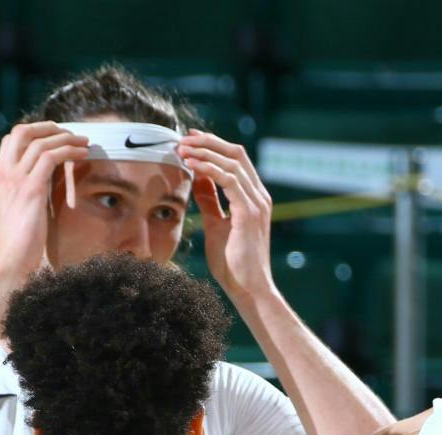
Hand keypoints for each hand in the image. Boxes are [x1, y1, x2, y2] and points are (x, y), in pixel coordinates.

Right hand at [0, 122, 90, 285]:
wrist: (7, 267)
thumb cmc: (15, 252)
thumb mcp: (18, 218)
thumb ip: (27, 200)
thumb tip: (44, 195)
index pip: (10, 142)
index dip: (33, 135)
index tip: (54, 139)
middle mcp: (3, 176)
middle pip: (21, 132)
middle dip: (48, 127)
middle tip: (69, 133)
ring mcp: (14, 180)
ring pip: (40, 141)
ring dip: (66, 138)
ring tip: (84, 142)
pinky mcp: (30, 189)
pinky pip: (51, 156)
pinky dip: (69, 150)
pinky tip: (84, 154)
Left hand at [178, 131, 274, 298]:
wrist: (248, 289)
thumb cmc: (233, 264)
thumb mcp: (216, 225)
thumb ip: (210, 201)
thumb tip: (197, 179)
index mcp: (253, 198)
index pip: (235, 160)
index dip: (213, 146)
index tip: (190, 140)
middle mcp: (259, 196)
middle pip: (236, 154)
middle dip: (208, 141)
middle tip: (184, 138)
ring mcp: (257, 203)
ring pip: (232, 162)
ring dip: (204, 152)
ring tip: (182, 149)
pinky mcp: (249, 212)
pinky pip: (228, 179)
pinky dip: (208, 168)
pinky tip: (191, 165)